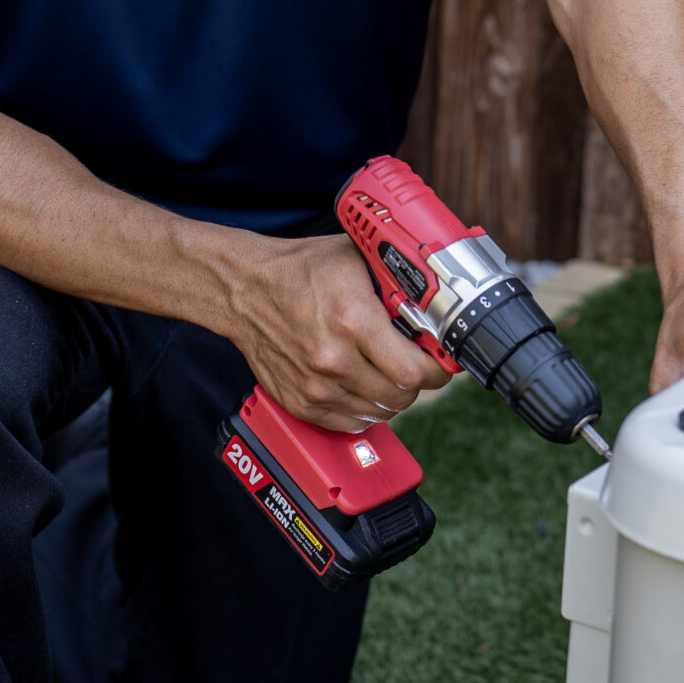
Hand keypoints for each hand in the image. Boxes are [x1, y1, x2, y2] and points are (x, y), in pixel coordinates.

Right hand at [221, 233, 454, 432]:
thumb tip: (435, 299)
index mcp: (353, 321)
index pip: (414, 371)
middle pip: (401, 396)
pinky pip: (349, 423)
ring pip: (379, 412)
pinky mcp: (300, 403)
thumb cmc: (300, 270)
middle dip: (416, 382)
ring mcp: (315, 386)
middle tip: (414, 364)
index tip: (439, 362)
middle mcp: (334, 359)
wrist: (244, 289)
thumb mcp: (356, 259)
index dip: (436, 370)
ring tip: (385, 371)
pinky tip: (362, 385)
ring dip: (390, 395)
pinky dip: (363, 409)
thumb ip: (396, 280)